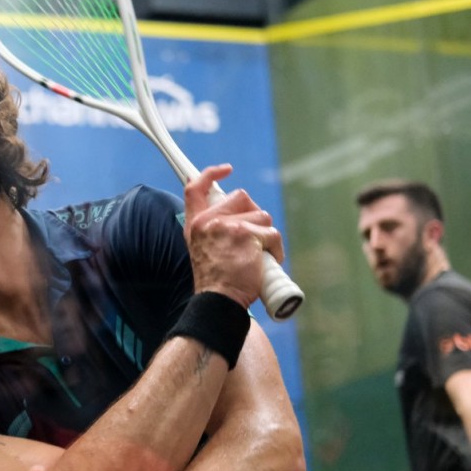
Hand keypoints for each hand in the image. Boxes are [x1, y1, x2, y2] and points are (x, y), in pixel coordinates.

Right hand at [183, 164, 282, 306]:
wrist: (218, 302)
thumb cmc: (216, 281)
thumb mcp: (204, 249)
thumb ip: (214, 229)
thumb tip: (240, 212)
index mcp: (196, 224)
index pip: (196, 188)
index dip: (211, 174)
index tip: (226, 169)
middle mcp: (209, 221)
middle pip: (241, 196)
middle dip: (253, 214)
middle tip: (252, 236)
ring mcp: (228, 226)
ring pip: (262, 215)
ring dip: (266, 235)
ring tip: (257, 256)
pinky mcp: (247, 235)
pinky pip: (272, 234)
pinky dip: (275, 249)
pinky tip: (266, 262)